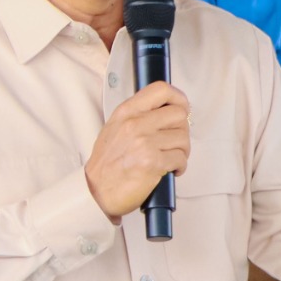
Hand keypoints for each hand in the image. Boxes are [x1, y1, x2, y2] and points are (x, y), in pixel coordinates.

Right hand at [86, 83, 191, 219]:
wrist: (97, 191)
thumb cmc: (107, 164)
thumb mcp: (116, 128)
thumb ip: (139, 115)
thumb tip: (167, 110)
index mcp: (126, 112)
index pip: (161, 90)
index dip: (178, 98)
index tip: (182, 107)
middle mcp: (135, 124)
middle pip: (179, 114)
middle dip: (182, 130)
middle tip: (175, 141)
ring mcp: (144, 142)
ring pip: (183, 138)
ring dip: (182, 150)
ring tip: (171, 157)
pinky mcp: (152, 162)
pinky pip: (180, 158)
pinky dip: (180, 166)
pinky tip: (170, 169)